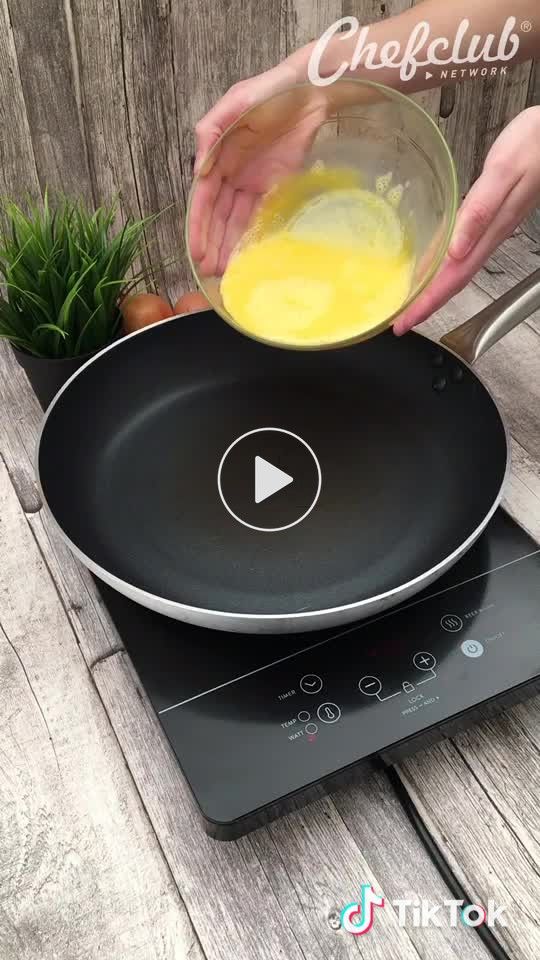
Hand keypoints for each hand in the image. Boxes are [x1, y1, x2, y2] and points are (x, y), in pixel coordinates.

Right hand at [190, 60, 328, 277]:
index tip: (197, 251)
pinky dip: (250, 235)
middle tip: (209, 270)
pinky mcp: (273, 186)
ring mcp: (251, 181)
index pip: (204, 198)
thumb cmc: (269, 91)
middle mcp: (231, 172)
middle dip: (211, 243)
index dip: (199, 225)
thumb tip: (197, 171)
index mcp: (217, 155)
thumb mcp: (236, 102)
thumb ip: (212, 132)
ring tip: (222, 272)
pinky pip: (258, 215)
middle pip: (218, 215)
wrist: (309, 91)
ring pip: (235, 220)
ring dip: (227, 245)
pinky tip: (244, 254)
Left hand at [394, 107, 539, 334]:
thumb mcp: (503, 172)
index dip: (427, 302)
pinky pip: (461, 254)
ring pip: (457, 270)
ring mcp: (490, 230)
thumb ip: (480, 211)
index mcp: (488, 230)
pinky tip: (431, 267)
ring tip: (410, 303)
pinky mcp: (490, 218)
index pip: (452, 277)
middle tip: (399, 322)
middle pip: (452, 281)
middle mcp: (488, 236)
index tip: (404, 320)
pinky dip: (442, 268)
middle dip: (425, 305)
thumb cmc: (532, 145)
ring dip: (433, 291)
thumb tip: (456, 249)